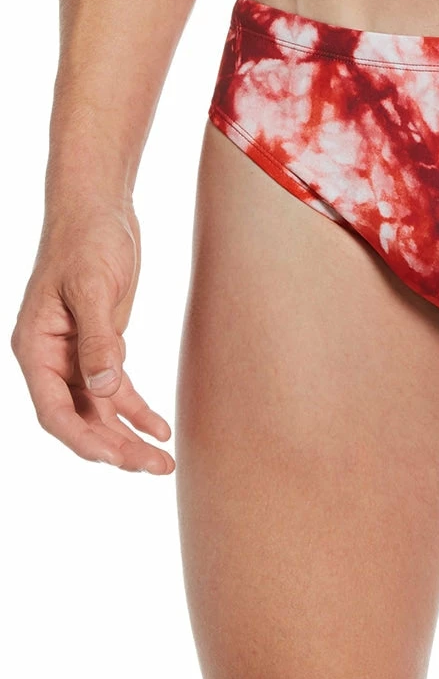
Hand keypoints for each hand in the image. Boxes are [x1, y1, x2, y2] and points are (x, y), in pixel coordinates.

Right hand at [11, 198, 173, 472]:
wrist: (99, 209)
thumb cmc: (88, 241)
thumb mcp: (93, 287)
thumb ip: (99, 338)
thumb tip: (105, 388)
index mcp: (35, 348)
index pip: (55, 410)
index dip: (85, 439)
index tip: (117, 459)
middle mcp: (51, 358)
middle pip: (81, 418)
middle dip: (115, 448)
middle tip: (155, 469)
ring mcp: (76, 355)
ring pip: (100, 409)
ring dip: (129, 436)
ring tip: (163, 463)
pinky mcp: (102, 345)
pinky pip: (117, 389)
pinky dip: (137, 410)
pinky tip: (161, 430)